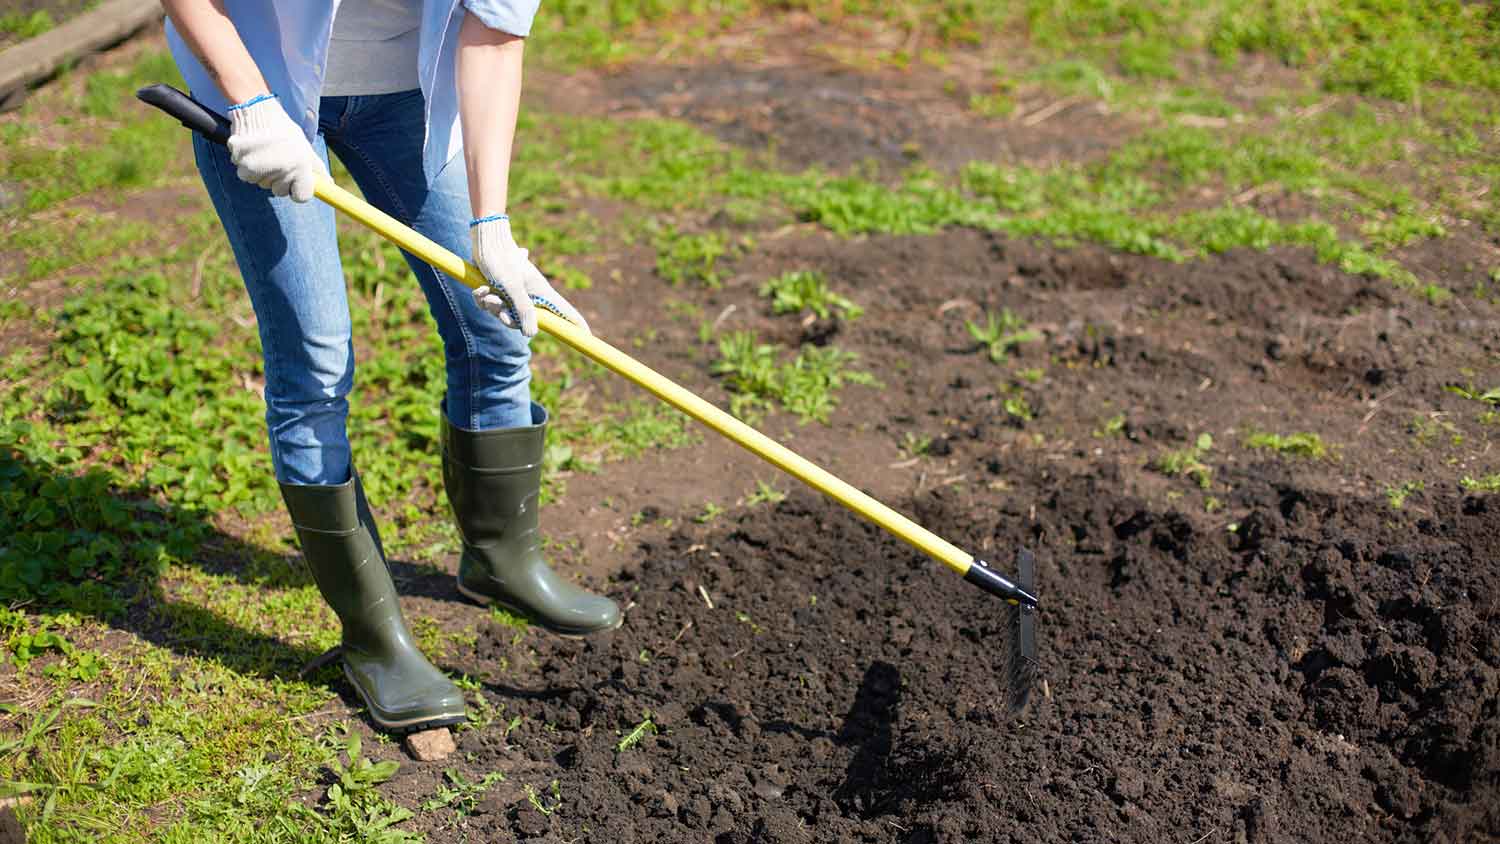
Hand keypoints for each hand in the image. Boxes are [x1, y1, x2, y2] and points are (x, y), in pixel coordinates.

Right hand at [226, 94, 322, 202]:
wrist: (257, 111)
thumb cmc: (283, 130)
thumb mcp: (304, 147)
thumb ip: (316, 167)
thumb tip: (329, 184)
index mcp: (300, 167)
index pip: (302, 197)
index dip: (298, 190)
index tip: (295, 182)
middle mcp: (281, 170)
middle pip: (280, 191)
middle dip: (279, 179)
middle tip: (277, 160)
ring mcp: (259, 169)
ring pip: (261, 183)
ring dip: (263, 172)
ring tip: (264, 153)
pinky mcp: (241, 164)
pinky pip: (246, 175)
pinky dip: (248, 167)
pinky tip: (253, 152)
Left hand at [470, 216, 590, 337]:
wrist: (485, 240)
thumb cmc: (501, 259)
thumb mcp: (512, 286)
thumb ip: (523, 310)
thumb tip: (532, 333)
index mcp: (540, 292)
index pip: (564, 311)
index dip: (576, 324)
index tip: (588, 336)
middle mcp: (530, 295)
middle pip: (524, 322)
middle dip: (506, 316)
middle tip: (495, 303)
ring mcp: (514, 294)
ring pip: (504, 314)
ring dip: (491, 305)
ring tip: (486, 291)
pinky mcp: (499, 291)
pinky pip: (491, 306)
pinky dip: (483, 299)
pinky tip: (480, 287)